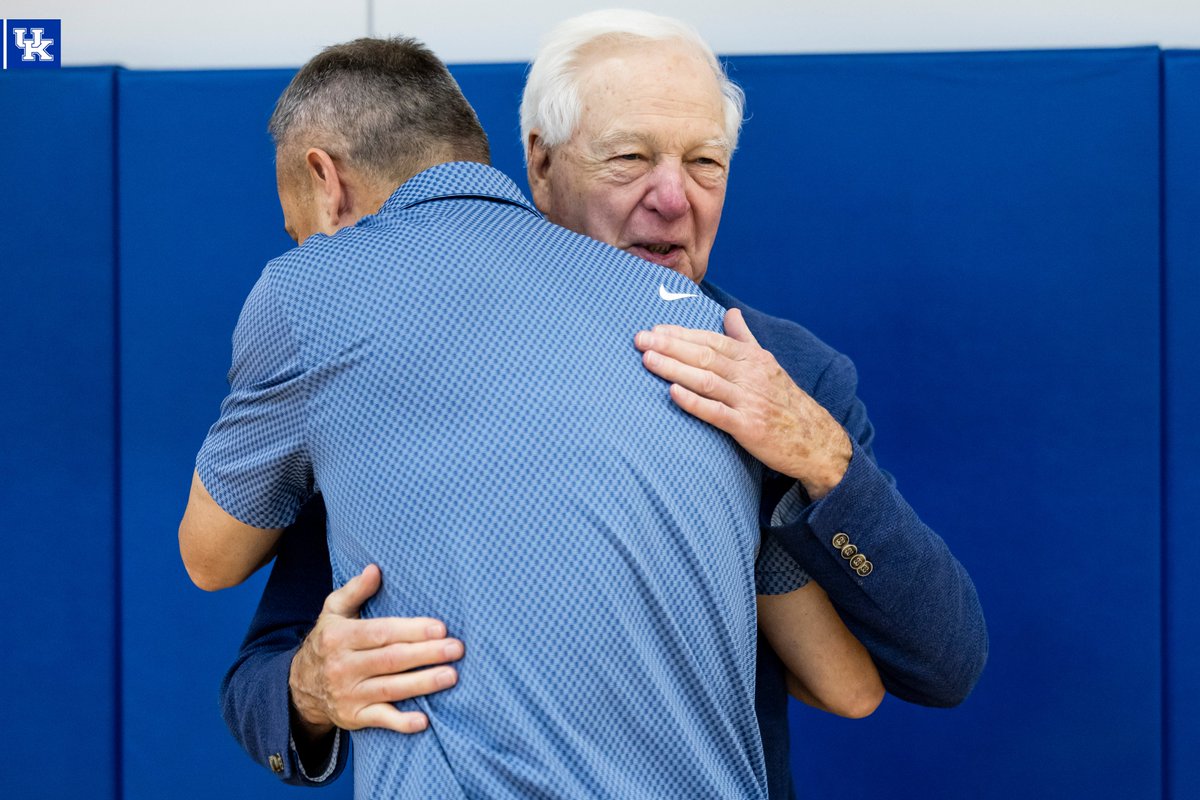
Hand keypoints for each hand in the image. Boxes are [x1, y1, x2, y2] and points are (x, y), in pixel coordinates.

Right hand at [288, 564, 463, 737]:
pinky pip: (380, 720)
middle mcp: (343, 666)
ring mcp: (348, 694)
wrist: (300, 686)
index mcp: (340, 637)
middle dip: (426, 654)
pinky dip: (401, 722)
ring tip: (452, 676)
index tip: (440, 628)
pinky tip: (424, 720)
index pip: (381, 633)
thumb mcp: (333, 611)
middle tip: (457, 649)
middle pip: (391, 660)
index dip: (411, 631)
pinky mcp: (353, 717)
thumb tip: (376, 569)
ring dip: (423, 683)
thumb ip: (355, 590)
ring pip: (391, 689)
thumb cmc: (329, 641)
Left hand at [635, 308, 850, 499]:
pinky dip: (693, 401)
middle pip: (704, 355)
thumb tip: (730, 312)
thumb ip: (745, 338)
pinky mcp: (747, 427)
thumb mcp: (768, 364)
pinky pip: (716, 412)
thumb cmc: (785, 401)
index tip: (655, 329)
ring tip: (647, 360)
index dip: (682, 334)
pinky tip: (672, 392)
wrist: (815, 440)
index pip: (711, 340)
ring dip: (674, 368)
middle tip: (640, 339)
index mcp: (753, 358)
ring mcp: (749, 401)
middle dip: (670, 346)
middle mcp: (750, 375)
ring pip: (706, 380)